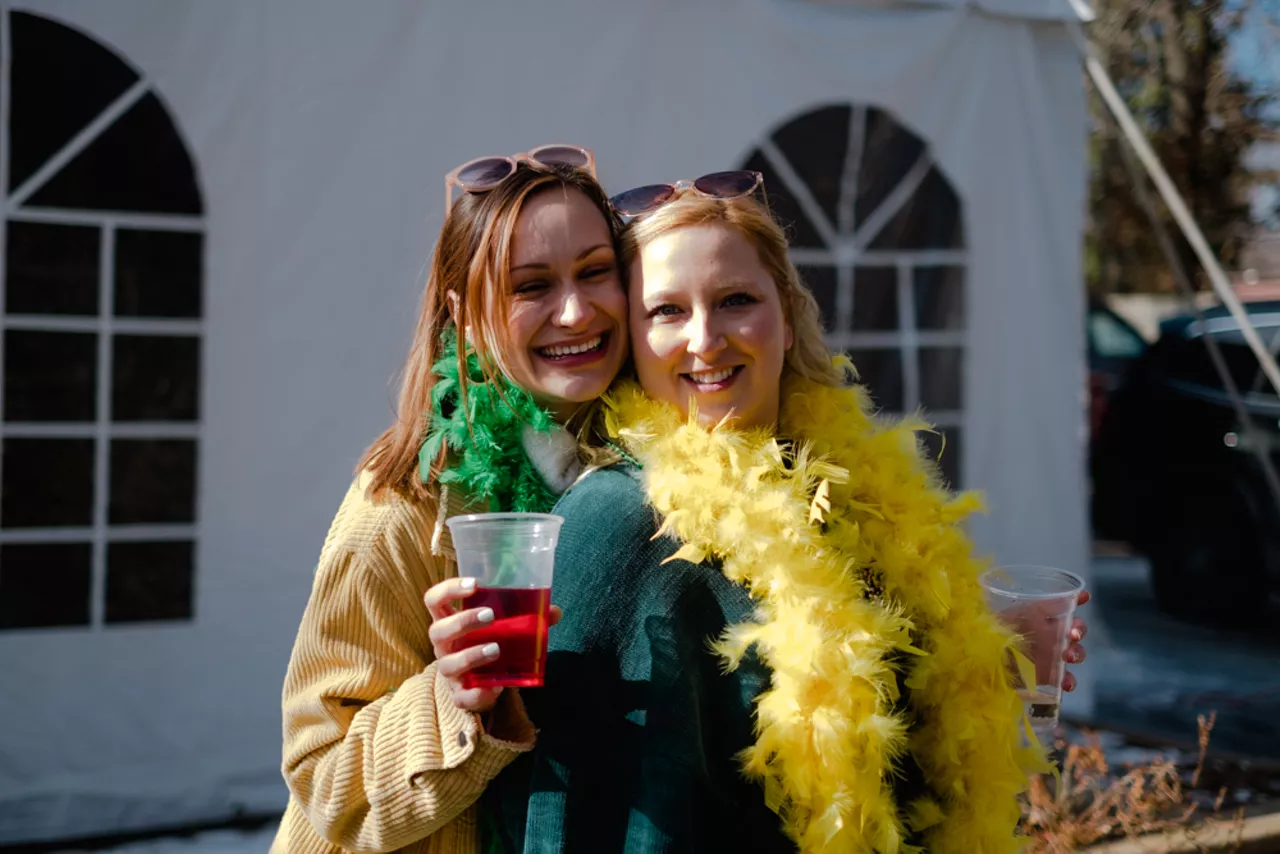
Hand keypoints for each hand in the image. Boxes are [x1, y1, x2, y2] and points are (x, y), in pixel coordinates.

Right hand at [424, 577, 561, 712]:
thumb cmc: (489, 644)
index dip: (449, 589)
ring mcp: (449, 671)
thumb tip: (553, 611)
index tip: (474, 584)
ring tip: (496, 649)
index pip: (435, 599)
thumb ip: (526, 618)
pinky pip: (462, 697)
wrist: (485, 684)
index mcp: (449, 621)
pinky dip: (478, 693)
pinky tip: (496, 687)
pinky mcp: (459, 695)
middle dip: (463, 621)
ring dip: (471, 655)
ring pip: (447, 664)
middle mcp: (444, 645)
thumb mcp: (503, 628)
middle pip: (437, 630)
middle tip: (490, 615)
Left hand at [1001, 589, 1089, 692]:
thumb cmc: (997, 630)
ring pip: (1075, 654)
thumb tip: (1069, 592)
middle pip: (1076, 631)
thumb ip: (1043, 604)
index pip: (1065, 607)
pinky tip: (1065, 683)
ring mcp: (1050, 657)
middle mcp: (1049, 635)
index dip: (1078, 600)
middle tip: (1072, 634)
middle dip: (1079, 631)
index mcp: (1041, 617)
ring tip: (1068, 657)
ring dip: (1078, 653)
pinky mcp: (1047, 678)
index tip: (1084, 597)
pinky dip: (1069, 682)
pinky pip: (1065, 681)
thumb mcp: (1018, 612)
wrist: (982, 659)